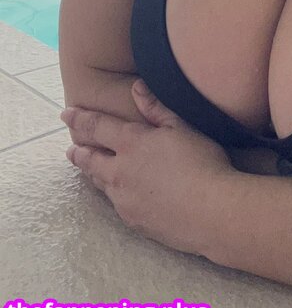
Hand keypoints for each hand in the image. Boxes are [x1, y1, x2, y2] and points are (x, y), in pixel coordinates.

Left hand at [61, 79, 232, 253]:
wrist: (210, 211)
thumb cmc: (202, 162)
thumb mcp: (182, 128)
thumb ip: (156, 108)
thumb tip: (136, 87)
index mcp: (132, 143)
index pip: (97, 126)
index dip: (80, 118)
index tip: (66, 114)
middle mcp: (120, 170)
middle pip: (90, 159)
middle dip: (79, 152)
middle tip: (70, 149)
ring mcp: (124, 198)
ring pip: (100, 182)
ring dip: (92, 173)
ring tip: (89, 169)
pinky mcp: (133, 220)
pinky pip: (115, 203)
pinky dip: (112, 193)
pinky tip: (118, 194)